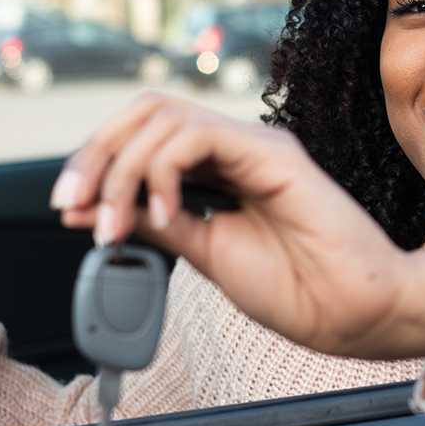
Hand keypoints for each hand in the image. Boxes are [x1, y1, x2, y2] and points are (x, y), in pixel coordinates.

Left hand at [51, 93, 424, 359]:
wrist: (353, 314)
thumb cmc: (298, 288)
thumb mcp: (206, 252)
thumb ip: (159, 222)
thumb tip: (96, 209)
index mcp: (221, 169)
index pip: (144, 136)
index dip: (98, 163)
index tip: (71, 209)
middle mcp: (236, 148)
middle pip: (146, 111)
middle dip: (96, 154)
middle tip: (74, 204)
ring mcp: (255, 145)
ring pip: (163, 116)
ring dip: (122, 168)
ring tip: (119, 222)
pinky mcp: (273, 153)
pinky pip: (197, 135)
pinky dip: (161, 168)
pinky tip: (161, 208)